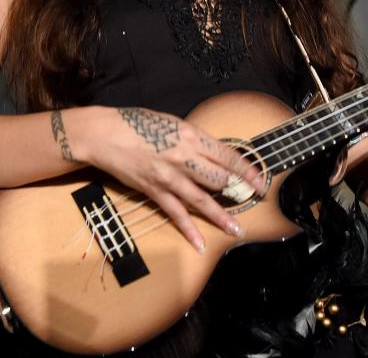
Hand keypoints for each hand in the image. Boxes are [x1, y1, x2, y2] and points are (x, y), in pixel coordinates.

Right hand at [77, 106, 266, 253]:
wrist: (106, 135)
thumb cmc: (139, 123)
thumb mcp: (174, 123)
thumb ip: (195, 139)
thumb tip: (215, 154)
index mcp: (192, 136)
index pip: (228, 156)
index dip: (248, 170)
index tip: (261, 181)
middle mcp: (184, 157)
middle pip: (220, 179)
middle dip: (238, 191)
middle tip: (252, 201)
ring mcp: (170, 177)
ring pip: (203, 200)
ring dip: (222, 217)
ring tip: (237, 229)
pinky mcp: (155, 191)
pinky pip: (176, 214)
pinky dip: (189, 230)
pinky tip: (200, 243)